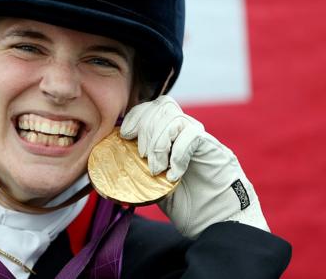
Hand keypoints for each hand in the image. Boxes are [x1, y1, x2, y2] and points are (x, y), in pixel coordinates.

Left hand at [120, 95, 269, 237]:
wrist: (218, 225)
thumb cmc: (188, 208)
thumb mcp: (154, 189)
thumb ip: (139, 173)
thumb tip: (111, 168)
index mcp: (171, 138)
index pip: (153, 108)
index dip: (137, 115)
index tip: (125, 134)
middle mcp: (186, 134)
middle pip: (163, 106)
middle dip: (146, 127)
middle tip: (142, 156)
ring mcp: (202, 140)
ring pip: (175, 117)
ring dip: (158, 142)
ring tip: (157, 169)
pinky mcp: (214, 150)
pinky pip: (192, 135)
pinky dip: (177, 154)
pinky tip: (174, 175)